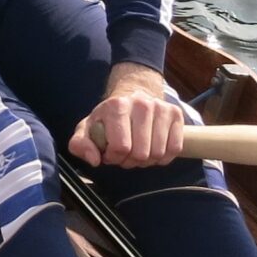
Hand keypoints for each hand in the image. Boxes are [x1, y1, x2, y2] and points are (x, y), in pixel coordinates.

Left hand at [68, 63, 184, 167]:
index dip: (114, 158)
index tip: (110, 153)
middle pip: (140, 153)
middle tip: (125, 154)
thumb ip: (80, 144)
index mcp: (117, 106)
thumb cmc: (108, 118)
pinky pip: (175, 149)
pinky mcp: (176, 114)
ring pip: (158, 153)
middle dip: (130, 161)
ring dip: (146, 161)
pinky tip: (152, 149)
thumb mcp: (87, 128)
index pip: (120, 147)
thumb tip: (94, 160)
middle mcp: (141, 104)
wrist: (132, 96)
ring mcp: (161, 108)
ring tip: (137, 151)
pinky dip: (163, 157)